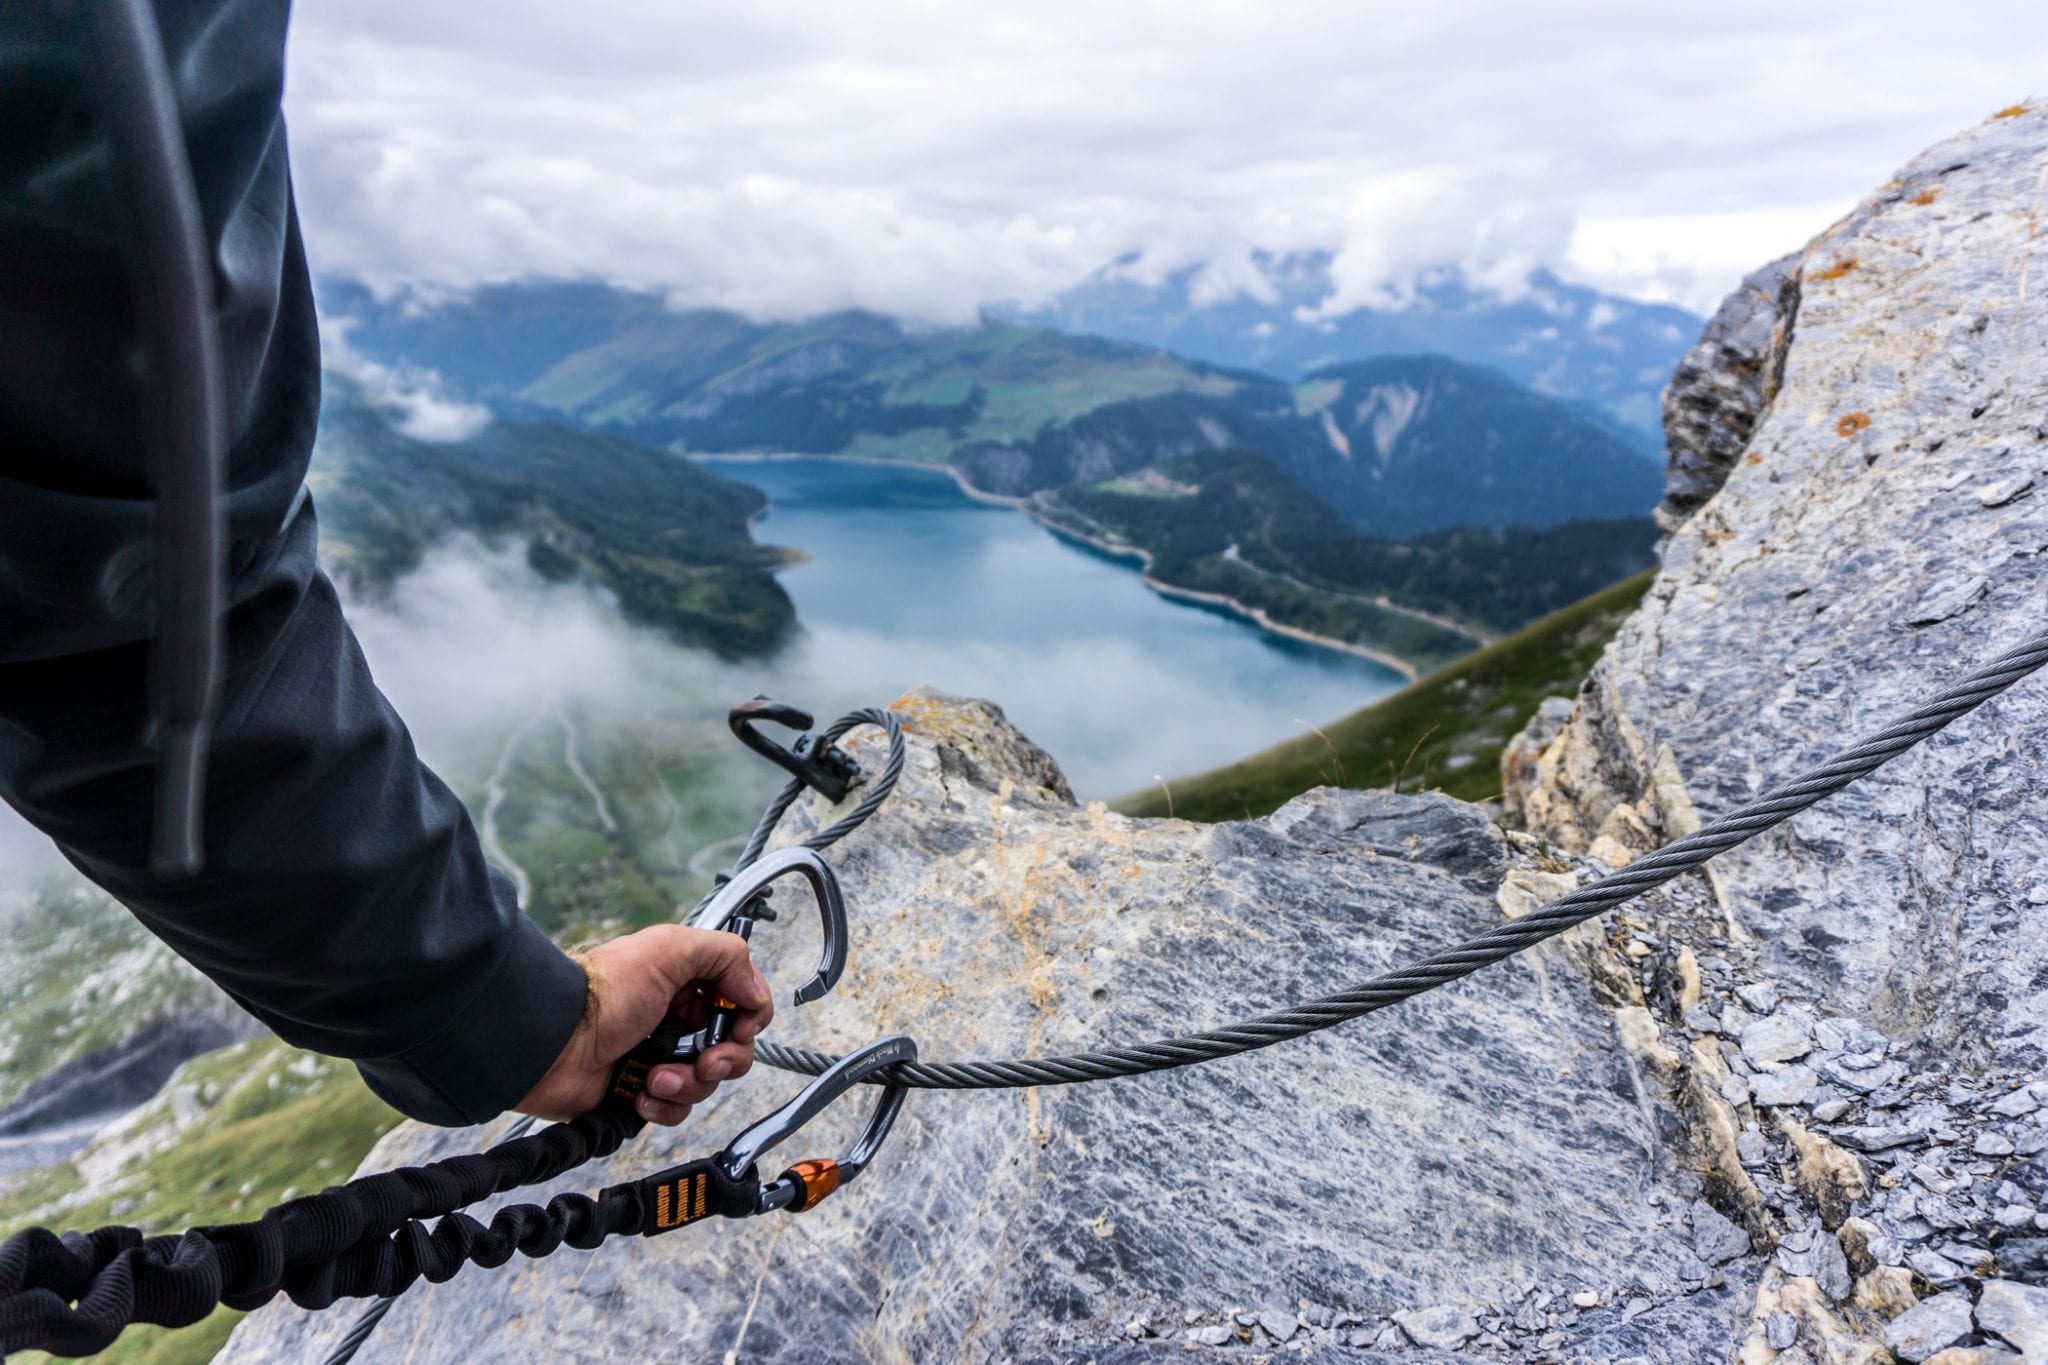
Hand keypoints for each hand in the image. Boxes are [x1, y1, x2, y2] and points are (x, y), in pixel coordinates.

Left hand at [516, 925, 773, 1124]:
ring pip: (706, 1083)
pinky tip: (639, 1092)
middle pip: (731, 1048)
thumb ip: (725, 955)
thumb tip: (756, 993)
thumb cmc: (602, 994)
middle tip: (705, 1061)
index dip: (747, 1018)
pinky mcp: (641, 1091)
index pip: (740, 1003)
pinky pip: (675, 1109)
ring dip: (687, 1083)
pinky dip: (663, 1104)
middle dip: (724, 1059)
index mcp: (686, 983)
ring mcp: (659, 1057)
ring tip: (654, 1076)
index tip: (738, 1027)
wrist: (549, 1043)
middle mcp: (677, 1019)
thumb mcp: (669, 949)